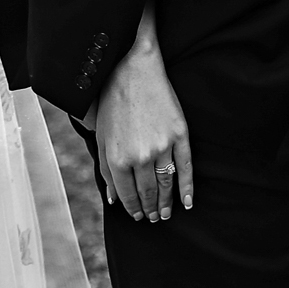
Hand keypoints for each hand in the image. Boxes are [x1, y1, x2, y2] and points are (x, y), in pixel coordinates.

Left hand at [94, 39, 192, 222]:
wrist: (132, 69)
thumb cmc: (112, 102)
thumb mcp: (101, 136)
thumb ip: (106, 170)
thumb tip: (113, 199)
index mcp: (117, 157)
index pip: (127, 195)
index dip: (133, 208)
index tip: (137, 216)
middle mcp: (139, 156)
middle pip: (148, 193)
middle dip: (150, 209)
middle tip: (153, 218)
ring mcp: (162, 146)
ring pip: (166, 184)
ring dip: (166, 203)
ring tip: (166, 214)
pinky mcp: (179, 134)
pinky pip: (186, 168)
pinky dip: (187, 188)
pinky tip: (187, 202)